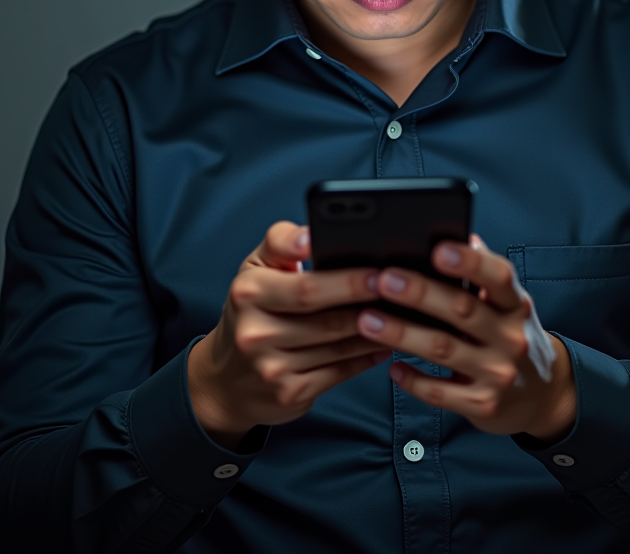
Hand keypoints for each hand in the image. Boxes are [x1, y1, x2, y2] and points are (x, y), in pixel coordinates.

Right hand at [188, 221, 388, 446]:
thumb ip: (282, 242)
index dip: (347, 281)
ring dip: (376, 331)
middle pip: (327, 319)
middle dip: (368, 304)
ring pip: (339, 347)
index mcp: (250, 293)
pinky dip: (366, 358)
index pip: (307, 287)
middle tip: (402, 291)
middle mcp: (256, 333)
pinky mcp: (289, 393)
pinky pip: (339, 372)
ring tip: (403, 314)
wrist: (226, 378)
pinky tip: (384, 344)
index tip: (378, 272)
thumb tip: (310, 235)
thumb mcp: (256, 267)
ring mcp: (272, 368)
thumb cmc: (251, 309)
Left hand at [355, 235, 575, 441]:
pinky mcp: (483, 404)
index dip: (470, 262)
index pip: (498, 276)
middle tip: (384, 280)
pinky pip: (440, 392)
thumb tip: (464, 236)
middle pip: (461, 309)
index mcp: (515, 304)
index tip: (438, 250)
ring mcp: (498, 373)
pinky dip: (413, 379)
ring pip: (442, 349)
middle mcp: (511, 337)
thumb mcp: (509, 305)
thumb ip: (485, 274)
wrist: (544, 397)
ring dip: (402, 333)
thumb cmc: (511, 337)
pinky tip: (391, 367)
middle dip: (420, 293)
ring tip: (368, 320)